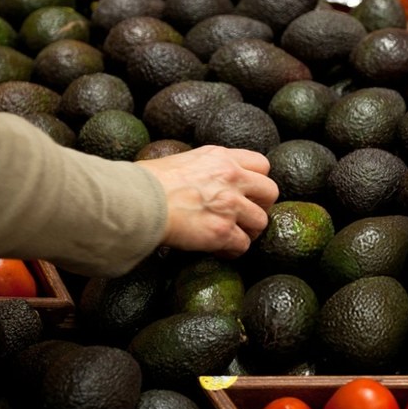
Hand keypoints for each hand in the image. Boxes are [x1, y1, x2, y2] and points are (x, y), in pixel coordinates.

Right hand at [136, 145, 278, 257]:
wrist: (137, 200)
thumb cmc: (145, 182)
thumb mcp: (180, 161)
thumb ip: (200, 168)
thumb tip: (194, 179)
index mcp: (221, 157)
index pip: (261, 164)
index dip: (257, 181)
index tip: (248, 191)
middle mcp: (231, 177)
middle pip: (270, 192)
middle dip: (261, 206)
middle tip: (245, 215)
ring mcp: (230, 205)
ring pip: (261, 222)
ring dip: (248, 231)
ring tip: (233, 236)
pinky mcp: (222, 231)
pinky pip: (243, 245)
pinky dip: (233, 251)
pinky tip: (220, 250)